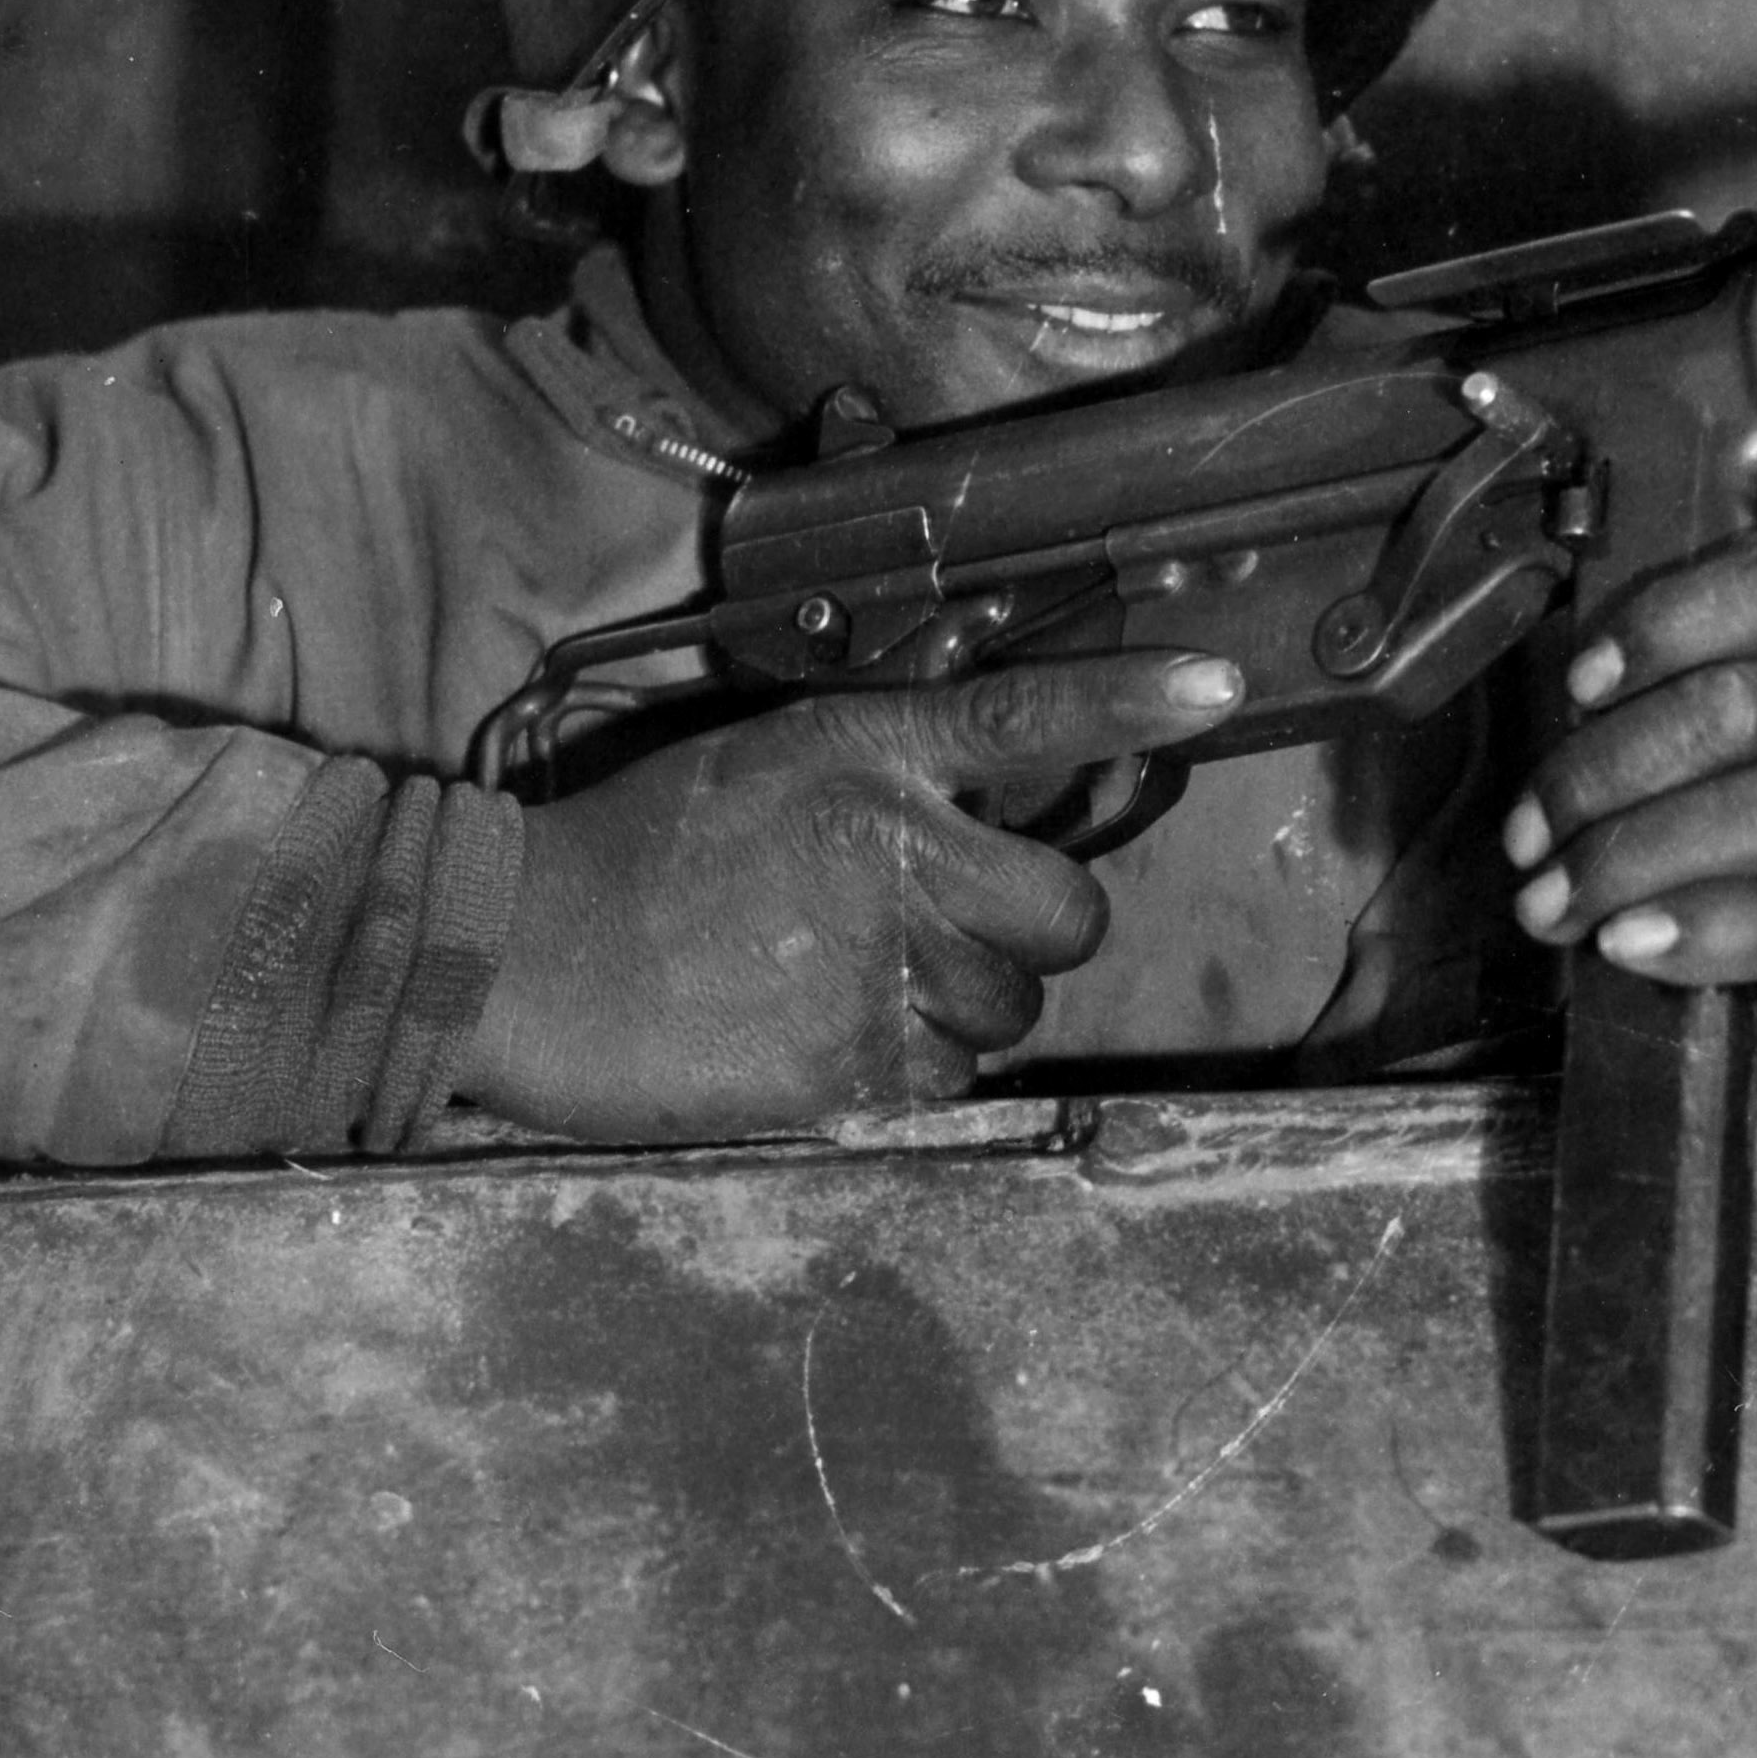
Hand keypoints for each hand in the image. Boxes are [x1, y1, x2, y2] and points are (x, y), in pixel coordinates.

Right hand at [460, 647, 1243, 1138]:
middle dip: (1030, 927)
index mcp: (867, 755)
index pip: (1027, 712)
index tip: (1222, 686)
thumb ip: (888, 760)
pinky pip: (957, 1071)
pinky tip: (830, 1030)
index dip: (1133, 698)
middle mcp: (895, 848)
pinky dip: (914, 1061)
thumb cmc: (642, 849)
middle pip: (1068, 909)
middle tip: (951, 923)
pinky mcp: (861, 1059)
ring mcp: (884, 961)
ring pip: (1016, 1003)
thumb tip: (989, 777)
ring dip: (965, 1000)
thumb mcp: (770, 757)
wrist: (534, 958)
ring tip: (854, 978)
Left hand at [1503, 539, 1756, 1075]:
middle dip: (1602, 770)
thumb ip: (1734, 671)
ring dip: (1625, 859)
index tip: (1579, 683)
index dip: (1664, 622)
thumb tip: (1574, 707)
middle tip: (1529, 831)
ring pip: (1754, 813)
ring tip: (1551, 902)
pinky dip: (1695, 933)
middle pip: (1736, 709)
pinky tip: (1627, 945)